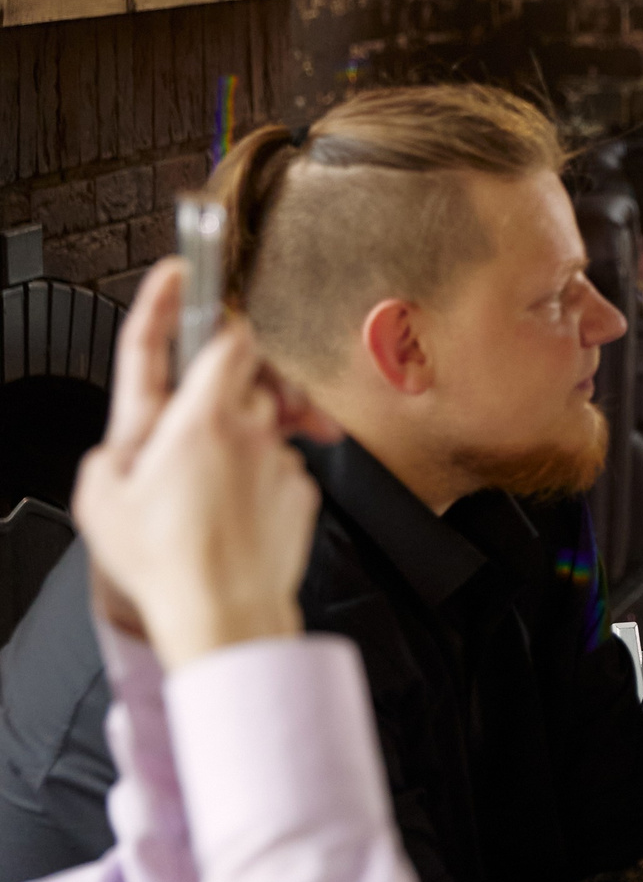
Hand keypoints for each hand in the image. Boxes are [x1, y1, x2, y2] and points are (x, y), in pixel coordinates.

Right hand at [72, 260, 315, 666]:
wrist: (226, 613)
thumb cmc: (166, 560)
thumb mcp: (102, 494)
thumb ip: (113, 450)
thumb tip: (125, 444)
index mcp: (199, 417)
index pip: (216, 336)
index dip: (199, 302)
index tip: (186, 268)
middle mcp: (248, 428)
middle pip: (247, 372)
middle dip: (224, 379)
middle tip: (197, 409)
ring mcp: (279, 458)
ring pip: (268, 419)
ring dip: (243, 431)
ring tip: (208, 477)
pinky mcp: (302, 488)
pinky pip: (282, 463)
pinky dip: (260, 473)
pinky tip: (232, 510)